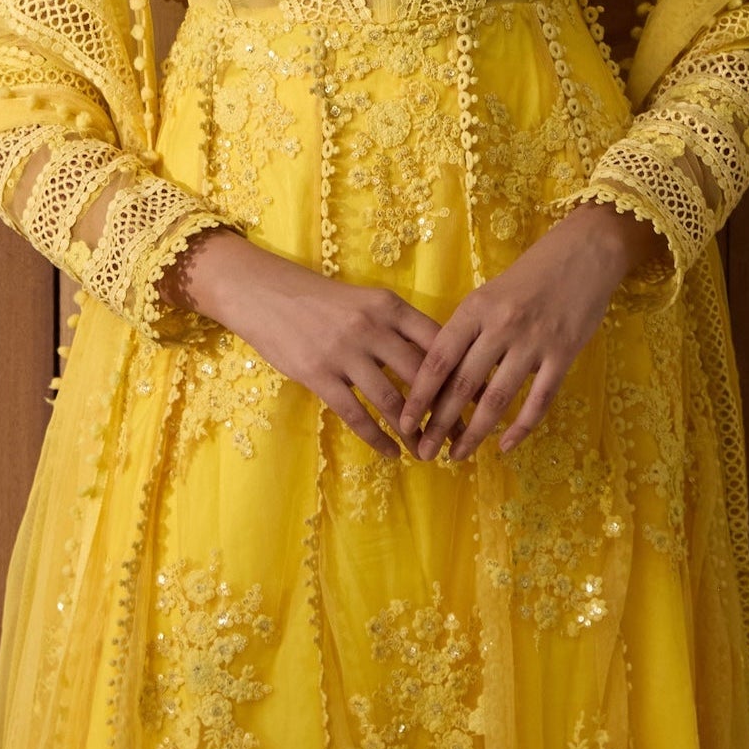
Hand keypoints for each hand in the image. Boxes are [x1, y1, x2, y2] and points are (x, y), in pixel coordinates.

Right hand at [165, 228, 439, 458]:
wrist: (266, 294)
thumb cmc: (322, 301)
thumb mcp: (366, 302)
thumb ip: (398, 328)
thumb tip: (439, 362)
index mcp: (389, 306)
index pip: (438, 342)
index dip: (463, 372)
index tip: (483, 398)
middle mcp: (372, 328)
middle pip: (422, 376)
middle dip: (445, 411)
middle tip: (461, 435)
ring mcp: (345, 352)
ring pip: (392, 401)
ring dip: (413, 432)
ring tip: (427, 451)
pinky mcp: (319, 375)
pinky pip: (356, 414)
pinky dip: (378, 439)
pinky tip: (390, 454)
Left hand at [397, 205, 653, 464]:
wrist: (586, 252)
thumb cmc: (531, 274)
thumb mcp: (490, 293)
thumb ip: (468, 329)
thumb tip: (442, 375)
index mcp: (476, 309)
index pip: (439, 360)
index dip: (419, 395)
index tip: (403, 421)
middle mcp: (502, 326)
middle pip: (463, 385)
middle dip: (439, 424)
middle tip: (423, 453)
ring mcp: (534, 342)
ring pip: (497, 398)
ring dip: (475, 432)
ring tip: (457, 455)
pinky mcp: (564, 355)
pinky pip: (539, 400)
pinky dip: (521, 428)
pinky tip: (505, 446)